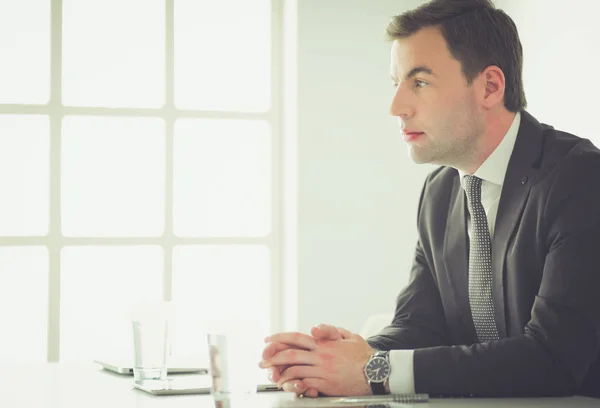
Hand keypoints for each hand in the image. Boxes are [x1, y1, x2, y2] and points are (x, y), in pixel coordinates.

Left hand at [259, 324, 373, 396]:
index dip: (279, 338)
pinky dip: (294, 384)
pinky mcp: (326, 385)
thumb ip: (330, 330)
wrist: (375, 372)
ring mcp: (323, 371)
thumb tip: (315, 328)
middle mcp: (321, 356)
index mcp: (324, 343)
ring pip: (295, 370)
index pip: (296, 338)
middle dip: (273, 357)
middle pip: (291, 354)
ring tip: (272, 374)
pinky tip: (288, 384)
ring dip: (281, 372)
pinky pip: (305, 383)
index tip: (268, 340)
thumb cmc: (363, 355)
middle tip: (262, 360)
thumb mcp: (348, 335)